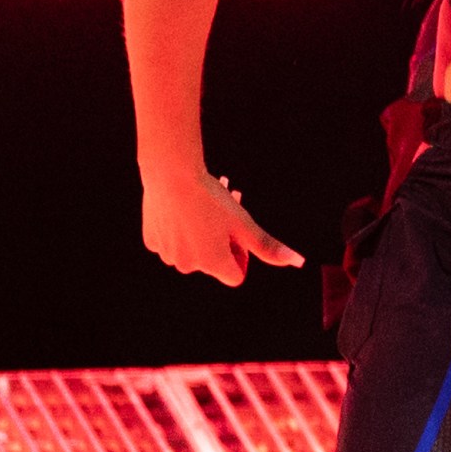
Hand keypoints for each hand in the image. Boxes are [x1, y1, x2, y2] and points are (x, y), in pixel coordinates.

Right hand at [141, 169, 303, 285]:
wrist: (171, 175)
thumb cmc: (212, 200)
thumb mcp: (245, 224)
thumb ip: (268, 247)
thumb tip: (298, 262)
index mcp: (212, 265)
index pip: (236, 276)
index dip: (242, 255)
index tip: (238, 234)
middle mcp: (187, 266)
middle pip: (214, 259)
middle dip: (224, 238)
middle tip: (226, 209)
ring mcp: (166, 254)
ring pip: (192, 248)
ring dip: (204, 230)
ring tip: (209, 201)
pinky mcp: (151, 240)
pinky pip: (172, 240)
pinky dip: (181, 227)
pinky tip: (185, 207)